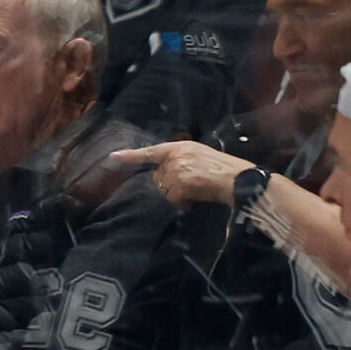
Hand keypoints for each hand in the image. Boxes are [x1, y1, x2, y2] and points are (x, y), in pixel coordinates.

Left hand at [111, 142, 250, 207]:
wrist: (237, 179)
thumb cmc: (223, 169)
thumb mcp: (200, 154)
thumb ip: (181, 159)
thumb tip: (164, 173)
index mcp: (181, 147)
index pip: (151, 151)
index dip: (131, 155)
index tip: (113, 157)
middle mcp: (176, 156)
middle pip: (158, 176)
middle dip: (169, 184)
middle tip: (191, 183)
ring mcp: (178, 170)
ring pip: (164, 189)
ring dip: (176, 194)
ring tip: (196, 189)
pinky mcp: (181, 184)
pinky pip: (172, 199)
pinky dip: (182, 202)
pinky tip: (195, 197)